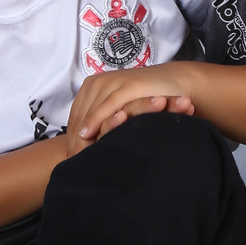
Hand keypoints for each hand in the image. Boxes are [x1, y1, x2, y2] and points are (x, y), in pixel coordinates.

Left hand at [66, 63, 196, 155]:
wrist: (174, 82)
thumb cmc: (144, 100)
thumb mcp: (117, 109)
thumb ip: (102, 121)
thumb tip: (82, 146)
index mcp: (91, 86)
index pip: (75, 118)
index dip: (72, 139)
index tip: (71, 159)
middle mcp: (97, 82)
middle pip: (79, 117)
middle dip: (76, 141)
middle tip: (74, 162)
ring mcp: (111, 82)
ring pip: (89, 113)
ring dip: (83, 136)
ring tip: (80, 155)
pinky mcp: (127, 86)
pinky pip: (107, 106)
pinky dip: (98, 120)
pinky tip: (91, 134)